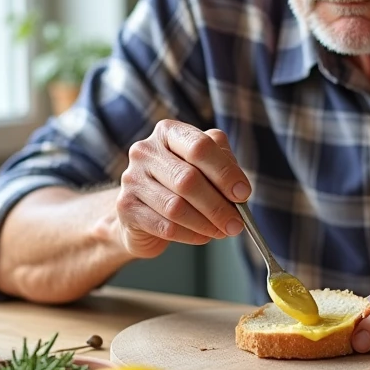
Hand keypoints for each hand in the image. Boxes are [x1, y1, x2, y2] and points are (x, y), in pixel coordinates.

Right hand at [114, 121, 250, 258]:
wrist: (142, 210)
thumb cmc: (179, 183)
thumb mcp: (204, 165)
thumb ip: (223, 166)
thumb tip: (239, 190)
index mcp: (168, 132)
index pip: (200, 146)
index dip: (225, 172)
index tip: (243, 193)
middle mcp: (145, 151)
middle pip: (188, 179)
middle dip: (218, 205)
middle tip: (237, 223)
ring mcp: (132, 179)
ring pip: (176, 206)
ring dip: (206, 223)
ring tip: (222, 231)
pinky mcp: (126, 207)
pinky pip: (165, 226)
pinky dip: (191, 235)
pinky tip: (203, 236)